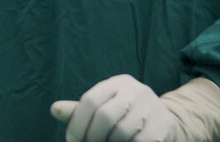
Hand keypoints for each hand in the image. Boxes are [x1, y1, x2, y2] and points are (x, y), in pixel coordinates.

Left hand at [51, 75, 179, 141]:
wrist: (165, 122)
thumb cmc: (125, 115)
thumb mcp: (103, 107)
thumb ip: (79, 110)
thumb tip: (54, 109)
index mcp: (117, 83)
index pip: (89, 101)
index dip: (76, 123)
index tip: (72, 140)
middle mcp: (135, 90)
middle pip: (104, 116)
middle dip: (92, 136)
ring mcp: (151, 106)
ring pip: (121, 132)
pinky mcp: (162, 125)